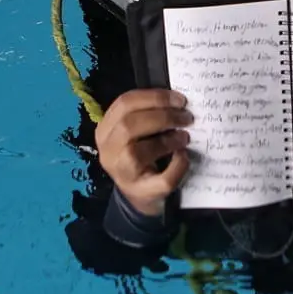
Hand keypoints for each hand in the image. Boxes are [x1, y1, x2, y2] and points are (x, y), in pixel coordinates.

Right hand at [95, 89, 192, 217]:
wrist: (138, 196)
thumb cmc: (139, 156)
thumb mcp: (135, 133)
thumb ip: (147, 115)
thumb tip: (176, 101)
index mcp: (106, 130)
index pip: (124, 104)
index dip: (154, 98)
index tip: (179, 99)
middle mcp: (108, 151)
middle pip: (129, 124)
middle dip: (163, 116)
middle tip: (187, 117)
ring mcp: (122, 173)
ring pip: (139, 151)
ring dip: (168, 140)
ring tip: (185, 137)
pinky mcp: (143, 192)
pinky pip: (163, 178)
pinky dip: (178, 165)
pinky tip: (184, 157)